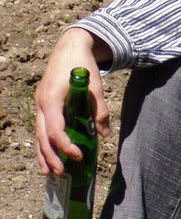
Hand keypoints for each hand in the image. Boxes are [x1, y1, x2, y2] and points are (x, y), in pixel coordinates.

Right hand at [35, 28, 111, 174]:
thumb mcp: (95, 86)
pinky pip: (41, 127)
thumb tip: (104, 135)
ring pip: (38, 134)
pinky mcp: (43, 103)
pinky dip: (44, 143)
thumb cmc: (81, 64)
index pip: (55, 130)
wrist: (70, 45)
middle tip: (61, 172)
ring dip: (43, 153)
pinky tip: (49, 155)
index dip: (66, 146)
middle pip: (42, 136)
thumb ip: (99, 110)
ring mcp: (40, 103)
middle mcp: (41, 103)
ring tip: (48, 173)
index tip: (79, 156)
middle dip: (50, 156)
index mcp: (51, 99)